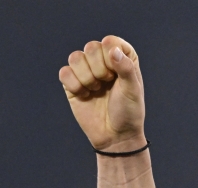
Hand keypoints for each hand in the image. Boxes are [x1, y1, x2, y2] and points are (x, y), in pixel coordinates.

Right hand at [59, 36, 146, 152]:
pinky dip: (74, 85)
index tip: (117, 75)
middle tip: (106, 84)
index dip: (111, 57)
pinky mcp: (72, 84)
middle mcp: (102, 61)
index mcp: (120, 57)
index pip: (109, 41)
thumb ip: (125, 67)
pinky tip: (84, 95)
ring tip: (95, 90)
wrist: (116, 136)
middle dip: (99, 68)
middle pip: (91, 47)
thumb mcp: (133, 90)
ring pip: (75, 57)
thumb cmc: (129, 112)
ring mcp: (86, 72)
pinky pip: (64, 73)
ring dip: (86, 77)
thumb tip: (112, 49)